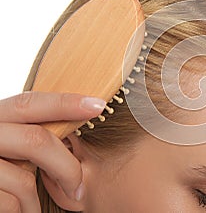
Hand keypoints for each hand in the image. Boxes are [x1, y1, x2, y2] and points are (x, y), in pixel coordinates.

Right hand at [0, 92, 104, 211]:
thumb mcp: (8, 144)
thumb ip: (28, 135)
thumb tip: (73, 137)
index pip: (30, 102)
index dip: (65, 102)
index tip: (98, 105)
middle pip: (35, 140)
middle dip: (66, 167)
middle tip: (78, 190)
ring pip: (23, 179)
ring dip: (37, 201)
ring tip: (34, 207)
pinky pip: (10, 202)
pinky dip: (23, 211)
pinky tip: (20, 211)